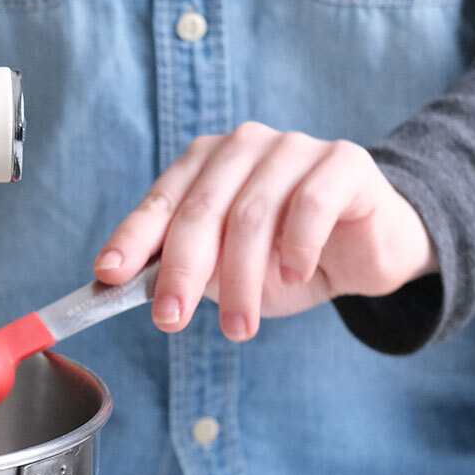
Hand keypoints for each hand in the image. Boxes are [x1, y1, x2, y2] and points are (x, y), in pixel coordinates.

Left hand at [92, 122, 437, 340]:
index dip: (132, 239)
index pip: (160, 201)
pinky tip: (294, 276)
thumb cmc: (284, 259)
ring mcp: (293, 147)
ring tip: (237, 328)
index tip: (108, 275)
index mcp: (204, 164)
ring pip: (251, 215)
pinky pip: (310, 204)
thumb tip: (122, 284)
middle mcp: (243, 146)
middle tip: (170, 320)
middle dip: (181, 272)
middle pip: (201, 211)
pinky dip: (296, 247)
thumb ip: (181, 268)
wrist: (366, 251)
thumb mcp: (224, 271)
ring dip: (241, 280)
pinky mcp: (343, 160)